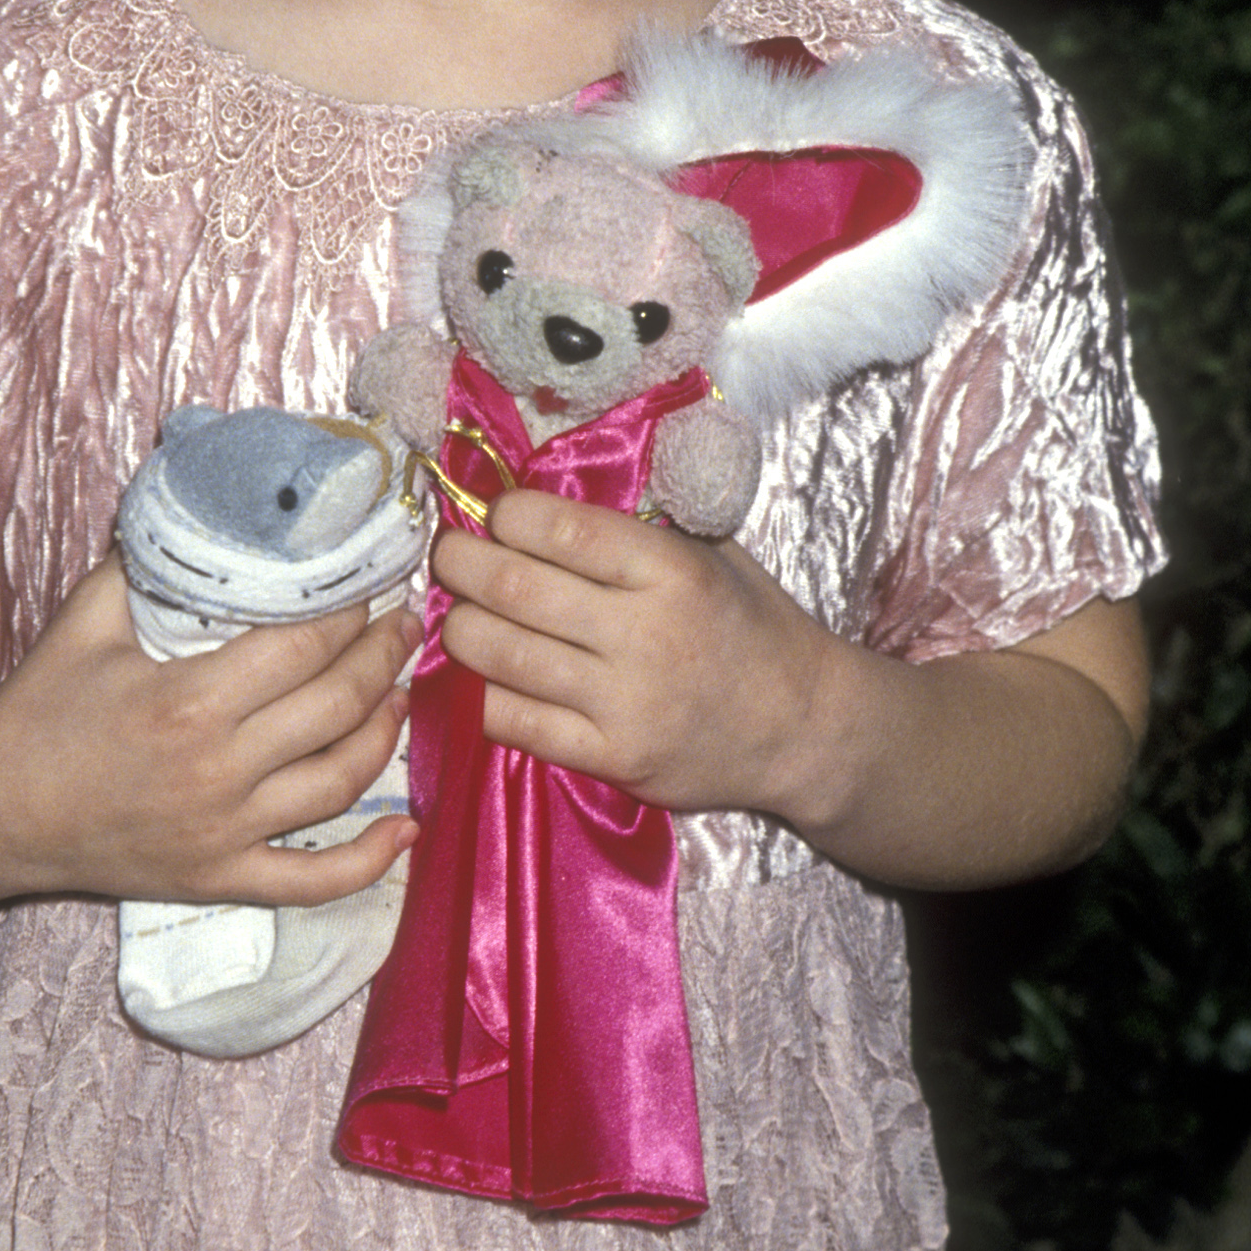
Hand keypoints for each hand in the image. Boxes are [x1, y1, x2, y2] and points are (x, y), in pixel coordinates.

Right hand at [0, 561, 423, 905]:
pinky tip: (406, 830)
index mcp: (189, 702)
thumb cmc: (39, 707)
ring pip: (341, 783)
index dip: (351, 612)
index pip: (305, 646)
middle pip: (337, 706)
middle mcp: (218, 770)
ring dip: (386, 734)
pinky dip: (367, 863)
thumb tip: (196, 497)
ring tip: (402, 694)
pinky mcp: (218, 878)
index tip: (371, 583)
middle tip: (407, 625)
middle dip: (385, 658)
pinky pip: (311, 882)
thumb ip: (144, 559)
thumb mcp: (86, 618)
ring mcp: (223, 832)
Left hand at [429, 490, 837, 820]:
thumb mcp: (716, 553)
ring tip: (456, 613)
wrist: (803, 727)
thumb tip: (551, 492)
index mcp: (672, 571)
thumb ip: (644, 525)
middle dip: (461, 564)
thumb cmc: (753, 627)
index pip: (561, 531)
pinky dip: (481, 695)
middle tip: (448, 555)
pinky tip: (478, 676)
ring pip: (501, 657)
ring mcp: (624, 703)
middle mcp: (645, 635)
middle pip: (514, 590)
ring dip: (461, 628)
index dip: (508, 515)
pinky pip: (515, 723)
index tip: (494, 512)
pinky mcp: (612, 759)